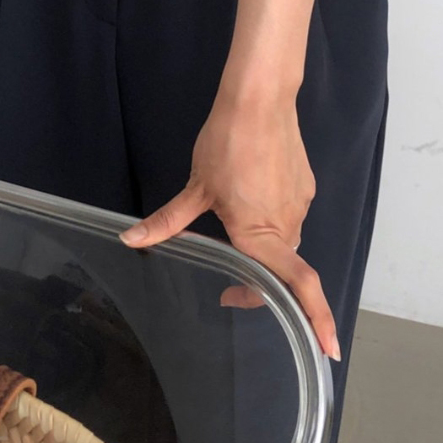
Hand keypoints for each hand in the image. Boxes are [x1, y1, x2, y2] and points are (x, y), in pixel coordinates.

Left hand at [117, 90, 340, 360]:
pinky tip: (251, 195)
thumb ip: (168, 222)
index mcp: (261, 235)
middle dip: (262, 282)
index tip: (312, 342)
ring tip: (233, 226)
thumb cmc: (226, 144)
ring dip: (266, 247)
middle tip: (230, 285)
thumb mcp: (195, 188)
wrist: (259, 100)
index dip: (314, 320)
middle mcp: (288, 225)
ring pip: (286, 240)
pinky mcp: (305, 185)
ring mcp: (300, 204)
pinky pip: (290, 214)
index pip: (298, 287)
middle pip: (284, 268)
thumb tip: (129, 240)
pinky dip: (273, 218)